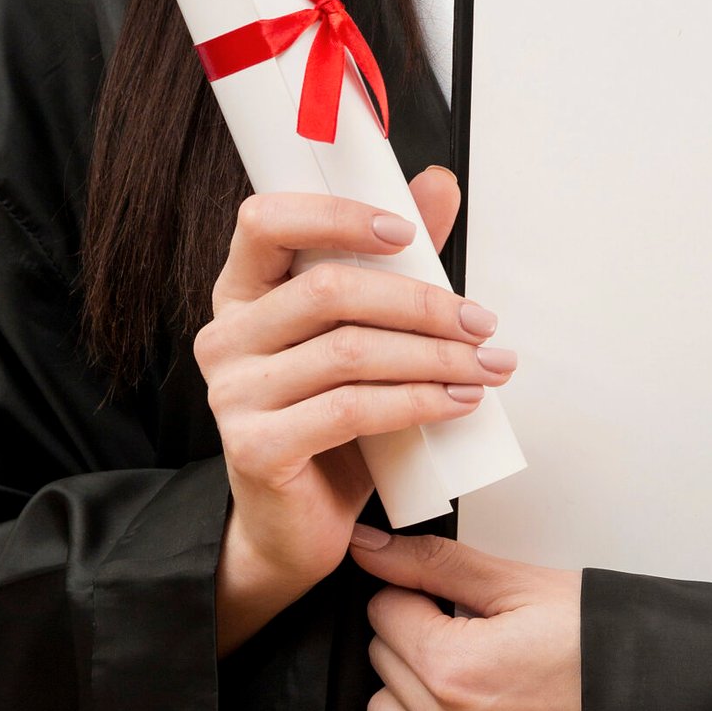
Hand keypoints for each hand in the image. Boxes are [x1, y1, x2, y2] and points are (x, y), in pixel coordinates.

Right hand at [193, 171, 517, 656]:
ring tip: (484, 366)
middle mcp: (227, 335)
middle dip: (420, 302)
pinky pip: (350, 409)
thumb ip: (395, 259)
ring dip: (433, 357)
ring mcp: (232, 394)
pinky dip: (417, 402)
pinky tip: (457, 403)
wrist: (293, 526)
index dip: (336, 216)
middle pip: (328, 290)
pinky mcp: (255, 447)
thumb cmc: (329, 421)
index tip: (405, 231)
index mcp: (243, 290)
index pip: (265, 220)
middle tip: (479, 322)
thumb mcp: (364, 331)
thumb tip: (438, 184)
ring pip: (349, 352)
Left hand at [349, 526, 581, 710]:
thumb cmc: (592, 635)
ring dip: (413, 675)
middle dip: (414, 628)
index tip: (450, 590)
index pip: (383, 610)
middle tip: (469, 618)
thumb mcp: (514, 581)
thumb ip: (432, 563)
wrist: (649, 695)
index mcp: (454, 670)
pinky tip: (477, 691)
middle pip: (382, 655)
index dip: (417, 589)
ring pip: (388, 704)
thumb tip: (371, 548)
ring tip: (470, 655)